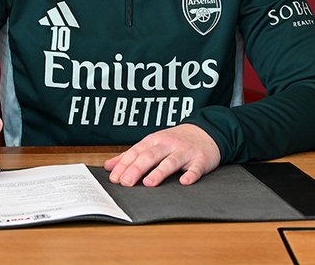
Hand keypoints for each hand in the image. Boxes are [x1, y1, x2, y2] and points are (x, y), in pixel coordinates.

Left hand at [103, 123, 220, 186]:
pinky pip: (195, 168)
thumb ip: (131, 155)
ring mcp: (185, 152)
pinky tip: (184, 182)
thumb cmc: (174, 141)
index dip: (124, 165)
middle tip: (126, 183)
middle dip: (137, 169)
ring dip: (159, 172)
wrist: (205, 132)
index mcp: (154, 141)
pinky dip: (190, 175)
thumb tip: (109, 166)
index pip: (136, 152)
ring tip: (148, 183)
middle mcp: (168, 144)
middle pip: (150, 156)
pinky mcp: (200, 159)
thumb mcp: (152, 144)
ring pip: (170, 161)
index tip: (115, 178)